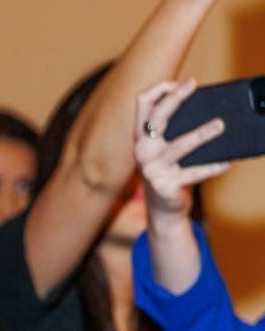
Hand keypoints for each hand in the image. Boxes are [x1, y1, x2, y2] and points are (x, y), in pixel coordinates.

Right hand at [134, 78, 229, 229]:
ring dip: (201, 134)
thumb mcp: (165, 148)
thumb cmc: (170, 170)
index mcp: (141, 137)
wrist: (163, 207)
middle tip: (193, 84)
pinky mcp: (165, 185)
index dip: (159, 89)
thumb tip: (208, 110)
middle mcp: (142, 150)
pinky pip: (193, 172)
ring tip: (220, 125)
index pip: (142, 104)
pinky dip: (212, 167)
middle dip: (174, 98)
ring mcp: (151, 169)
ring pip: (179, 146)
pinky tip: (227, 162)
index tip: (180, 83)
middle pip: (156, 118)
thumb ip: (174, 129)